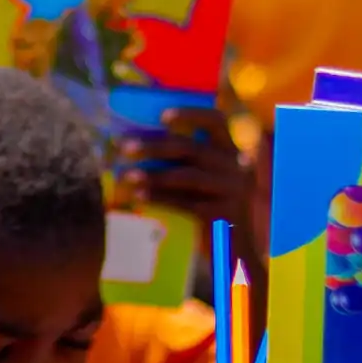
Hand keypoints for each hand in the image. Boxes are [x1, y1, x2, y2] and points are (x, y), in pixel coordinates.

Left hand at [116, 107, 249, 234]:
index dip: (190, 113)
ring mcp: (232, 190)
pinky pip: (184, 202)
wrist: (237, 249)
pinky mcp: (223, 214)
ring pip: (185, 176)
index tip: (162, 117)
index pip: (216, 120)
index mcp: (232, 150)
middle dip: (154, 146)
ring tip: (126, 176)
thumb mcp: (207, 177)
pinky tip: (139, 195)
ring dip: (152, 174)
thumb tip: (138, 142)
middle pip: (190, 148)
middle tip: (124, 147)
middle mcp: (237, 166)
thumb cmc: (212, 206)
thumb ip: (186, 159)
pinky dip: (159, 197)